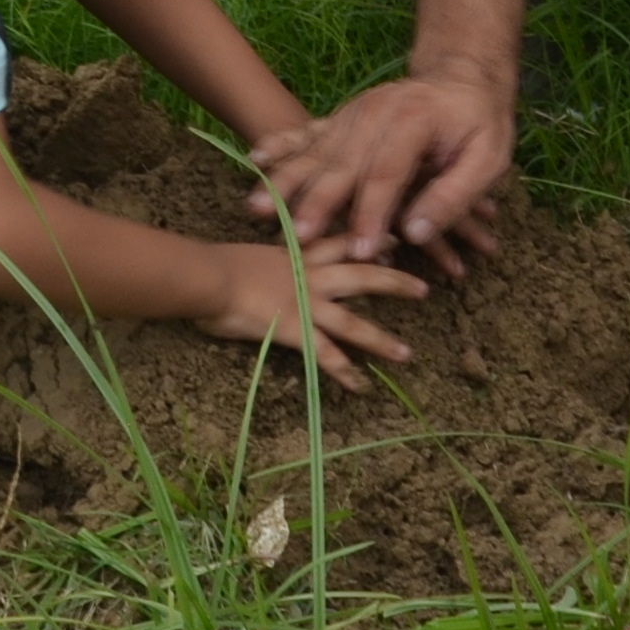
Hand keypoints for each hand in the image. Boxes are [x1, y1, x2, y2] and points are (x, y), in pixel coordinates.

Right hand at [197, 237, 433, 381]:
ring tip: (407, 355)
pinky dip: (344, 372)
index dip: (367, 242)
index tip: (392, 243)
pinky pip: (325, 356)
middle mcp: (309, 276)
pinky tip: (360, 388)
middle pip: (362, 275)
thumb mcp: (245, 256)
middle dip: (395, 282)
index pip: (339, 243)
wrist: (206, 276)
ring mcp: (306, 304)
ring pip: (353, 323)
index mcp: (296, 256)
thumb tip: (254, 268)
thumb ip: (261, 263)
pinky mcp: (295, 330)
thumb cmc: (212, 266)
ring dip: (381, 340)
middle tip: (423, 288)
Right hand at [251, 64, 516, 274]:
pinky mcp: (343, 116)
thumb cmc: (480, 124)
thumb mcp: (489, 159)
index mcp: (414, 121)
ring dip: (286, 179)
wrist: (462, 75)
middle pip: (342, 163)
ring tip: (259, 207)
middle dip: (318, 203)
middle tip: (298, 238)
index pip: (387, 174)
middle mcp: (376, 113)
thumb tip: (415, 234)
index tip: (358, 251)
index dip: (372, 214)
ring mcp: (355, 112)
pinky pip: (307, 130)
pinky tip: (256, 157)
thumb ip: (454, 196)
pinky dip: (281, 143)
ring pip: (316, 150)